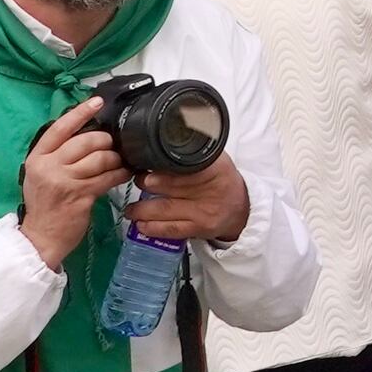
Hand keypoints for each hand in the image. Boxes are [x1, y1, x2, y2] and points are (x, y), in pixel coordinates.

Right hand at [18, 97, 128, 266]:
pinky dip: (120, 173)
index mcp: (37, 158)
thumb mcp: (41, 175)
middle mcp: (49, 167)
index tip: (97, 102)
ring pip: (100, 158)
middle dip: (105, 141)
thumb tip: (88, 133)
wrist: (40, 238)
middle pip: (86, 140)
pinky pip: (108, 177)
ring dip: (115, 158)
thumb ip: (58, 155)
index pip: (60, 128)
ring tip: (118, 162)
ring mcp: (65, 181)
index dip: (80, 112)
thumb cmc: (44, 204)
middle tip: (112, 146)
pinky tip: (124, 173)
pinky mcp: (81, 195)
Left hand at [125, 148, 252, 247]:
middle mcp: (210, 190)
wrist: (241, 209)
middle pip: (174, 187)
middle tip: (136, 181)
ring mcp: (203, 212)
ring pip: (167, 210)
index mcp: (216, 169)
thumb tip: (164, 143)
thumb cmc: (223, 181)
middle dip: (149, 185)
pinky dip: (152, 228)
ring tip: (130, 208)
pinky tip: (140, 224)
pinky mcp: (198, 229)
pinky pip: (172, 229)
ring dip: (143, 209)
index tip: (147, 168)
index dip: (166, 170)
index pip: (189, 168)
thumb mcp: (218, 161)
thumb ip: (195, 153)